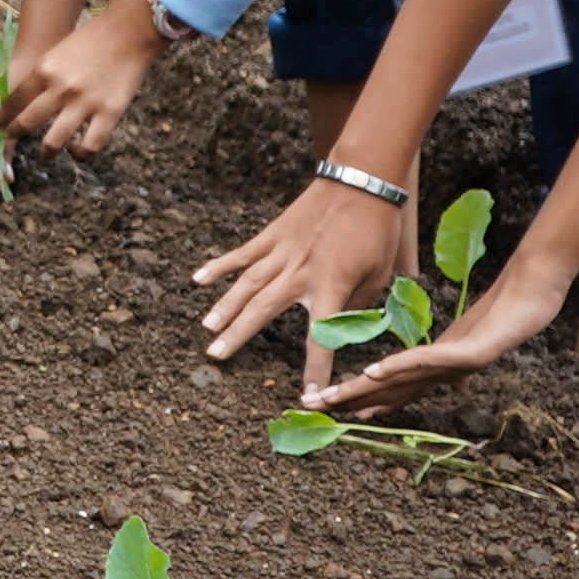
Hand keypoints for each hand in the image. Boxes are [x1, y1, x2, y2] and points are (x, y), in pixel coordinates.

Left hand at [1, 0, 164, 159]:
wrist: (128, 31)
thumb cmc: (91, 40)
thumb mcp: (57, 52)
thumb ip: (43, 76)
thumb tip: (25, 99)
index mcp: (44, 70)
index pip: (14, 100)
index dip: (2, 117)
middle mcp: (60, 88)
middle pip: (27, 123)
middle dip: (14, 135)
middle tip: (12, 141)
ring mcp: (85, 103)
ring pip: (54, 142)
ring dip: (46, 153)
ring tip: (45, 155)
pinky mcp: (109, 113)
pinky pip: (90, 146)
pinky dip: (81, 154)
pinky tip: (77, 150)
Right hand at [194, 176, 416, 363]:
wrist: (362, 183)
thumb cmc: (377, 231)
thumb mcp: (380, 274)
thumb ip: (357, 304)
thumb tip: (339, 326)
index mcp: (331, 287)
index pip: (319, 338)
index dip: (314, 369)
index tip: (308, 396)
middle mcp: (300, 272)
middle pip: (263, 310)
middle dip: (238, 335)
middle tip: (216, 356)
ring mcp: (282, 252)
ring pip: (247, 283)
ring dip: (225, 306)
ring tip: (206, 328)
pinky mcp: (273, 234)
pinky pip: (243, 253)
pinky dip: (220, 265)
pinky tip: (199, 279)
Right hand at [309, 249, 566, 414]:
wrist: (539, 291)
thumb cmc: (510, 308)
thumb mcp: (474, 332)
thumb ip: (451, 351)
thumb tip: (436, 368)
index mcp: (442, 367)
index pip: (396, 387)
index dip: (364, 398)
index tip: (333, 406)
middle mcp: (448, 373)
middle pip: (392, 389)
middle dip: (352, 400)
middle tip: (316, 408)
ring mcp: (461, 365)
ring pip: (405, 381)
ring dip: (368, 392)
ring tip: (338, 399)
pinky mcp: (475, 353)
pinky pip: (428, 361)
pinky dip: (399, 367)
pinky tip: (374, 371)